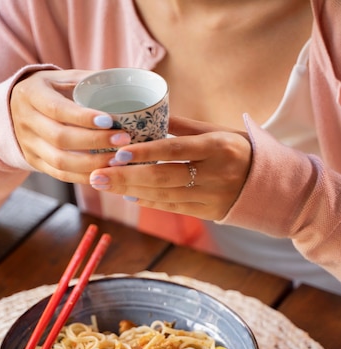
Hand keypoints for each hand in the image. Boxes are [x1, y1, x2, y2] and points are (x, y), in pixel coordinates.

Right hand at [10, 69, 131, 182]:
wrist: (13, 108)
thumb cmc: (48, 90)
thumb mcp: (60, 77)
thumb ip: (86, 81)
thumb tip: (123, 82)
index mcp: (31, 94)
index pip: (58, 109)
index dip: (84, 118)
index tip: (110, 121)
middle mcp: (25, 121)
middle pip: (60, 138)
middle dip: (95, 141)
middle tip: (123, 140)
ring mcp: (28, 145)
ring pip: (60, 161)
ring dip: (92, 164)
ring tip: (117, 159)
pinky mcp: (34, 162)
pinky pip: (60, 174)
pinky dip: (84, 176)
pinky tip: (104, 172)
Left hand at [89, 116, 252, 221]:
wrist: (270, 185)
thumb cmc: (240, 150)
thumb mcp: (218, 132)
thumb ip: (184, 127)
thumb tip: (146, 117)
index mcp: (218, 147)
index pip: (174, 150)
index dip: (145, 153)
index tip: (117, 153)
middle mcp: (215, 174)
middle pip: (163, 178)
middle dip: (126, 178)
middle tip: (96, 176)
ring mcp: (211, 197)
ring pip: (164, 196)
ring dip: (131, 191)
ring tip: (104, 185)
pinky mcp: (208, 213)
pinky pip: (173, 208)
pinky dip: (149, 202)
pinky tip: (128, 196)